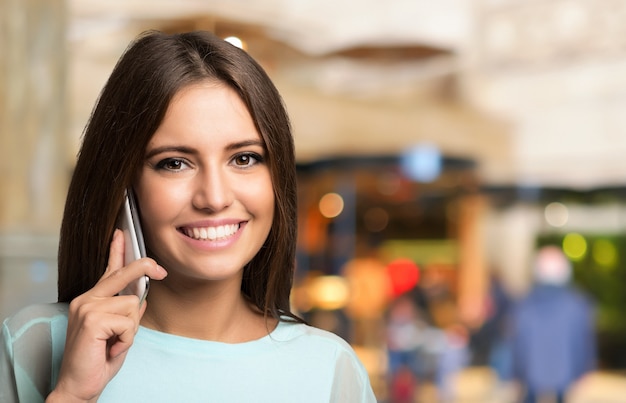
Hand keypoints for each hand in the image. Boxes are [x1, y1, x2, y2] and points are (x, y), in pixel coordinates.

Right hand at [47, 230, 166, 401]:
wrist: (78, 386)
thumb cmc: (98, 361)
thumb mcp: (118, 334)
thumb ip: (126, 315)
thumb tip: (141, 300)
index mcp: (91, 300)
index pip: (108, 271)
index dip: (117, 251)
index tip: (121, 233)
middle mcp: (86, 299)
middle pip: (123, 273)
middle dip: (144, 268)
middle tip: (162, 270)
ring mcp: (87, 307)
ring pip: (132, 304)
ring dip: (131, 329)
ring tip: (114, 344)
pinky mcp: (92, 319)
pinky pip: (129, 322)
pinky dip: (126, 340)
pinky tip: (111, 349)